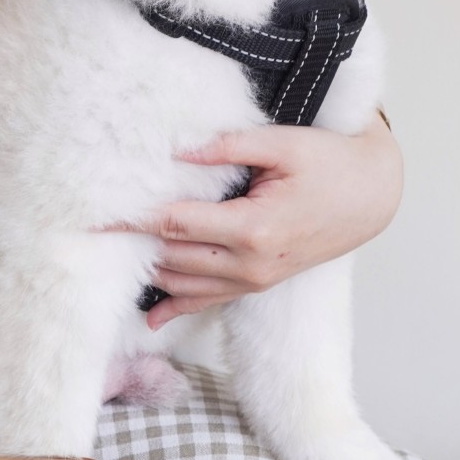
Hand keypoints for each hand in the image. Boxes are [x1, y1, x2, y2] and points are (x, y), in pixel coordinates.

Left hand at [116, 114, 401, 329]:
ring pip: (186, 283)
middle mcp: (250, 262)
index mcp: (253, 227)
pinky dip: (178, 306)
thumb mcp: (283, 143)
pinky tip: (150, 316)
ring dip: (148, 272)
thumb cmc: (329, 163)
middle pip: (173, 257)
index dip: (132, 220)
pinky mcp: (259, 282)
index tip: (96, 215)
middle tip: (88, 234)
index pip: (175, 224)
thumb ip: (227, 146)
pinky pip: (210, 301)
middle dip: (131, 246)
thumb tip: (176, 149)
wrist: (371, 196)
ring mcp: (255, 278)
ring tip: (106, 261)